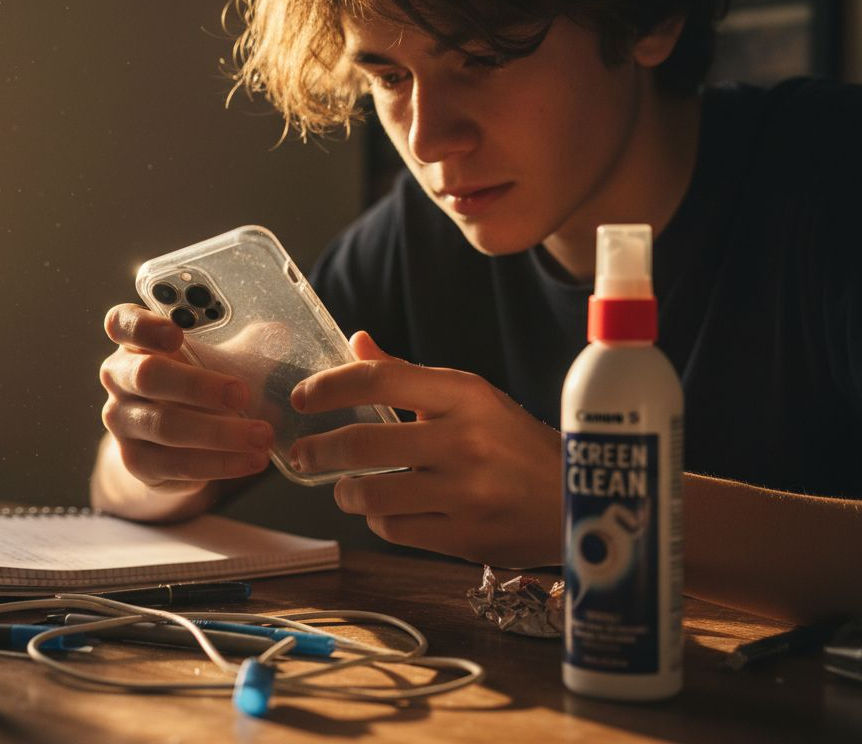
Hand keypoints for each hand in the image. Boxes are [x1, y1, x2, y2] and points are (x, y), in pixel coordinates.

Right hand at [99, 304, 273, 490]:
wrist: (170, 446)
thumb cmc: (196, 388)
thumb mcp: (214, 362)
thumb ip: (243, 347)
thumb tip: (281, 334)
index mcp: (134, 342)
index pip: (122, 323)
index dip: (145, 326)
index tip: (177, 334)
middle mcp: (119, 379)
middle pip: (146, 375)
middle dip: (197, 385)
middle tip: (242, 394)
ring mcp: (122, 422)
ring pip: (165, 425)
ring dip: (219, 433)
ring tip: (262, 436)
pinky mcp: (136, 462)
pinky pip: (177, 464)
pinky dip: (219, 463)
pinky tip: (251, 460)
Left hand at [289, 331, 561, 567]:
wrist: (579, 501)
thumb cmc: (515, 445)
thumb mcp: (471, 398)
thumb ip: (406, 374)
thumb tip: (356, 341)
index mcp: (465, 395)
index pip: (379, 379)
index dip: (329, 387)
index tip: (302, 398)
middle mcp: (465, 440)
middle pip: (362, 444)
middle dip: (317, 451)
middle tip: (301, 455)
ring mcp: (467, 492)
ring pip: (370, 494)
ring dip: (345, 492)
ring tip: (345, 488)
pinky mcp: (467, 537)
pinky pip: (395, 528)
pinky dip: (381, 519)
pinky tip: (388, 509)